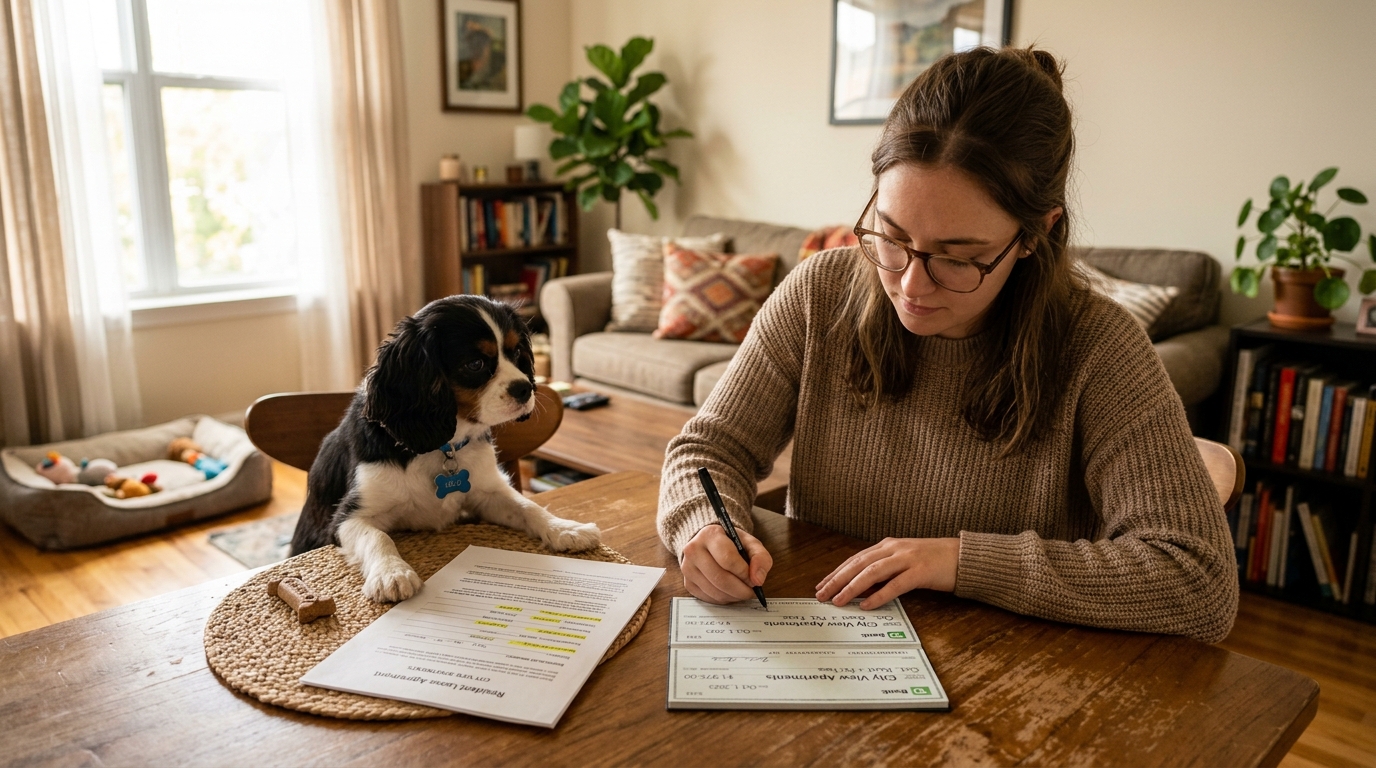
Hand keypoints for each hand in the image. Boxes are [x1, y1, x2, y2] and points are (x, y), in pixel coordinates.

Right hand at [680, 524, 772, 603]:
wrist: (709, 544)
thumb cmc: (731, 544)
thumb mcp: (749, 543)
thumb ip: (760, 557)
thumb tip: (758, 580)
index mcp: (710, 535)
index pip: (728, 559)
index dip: (744, 573)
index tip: (754, 579)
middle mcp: (693, 550)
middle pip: (720, 578)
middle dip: (741, 590)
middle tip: (751, 592)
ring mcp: (688, 568)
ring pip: (715, 591)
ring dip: (734, 597)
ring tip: (742, 591)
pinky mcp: (687, 583)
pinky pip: (709, 598)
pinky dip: (724, 599)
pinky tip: (730, 592)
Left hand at [815, 537, 959, 609]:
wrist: (963, 556)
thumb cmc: (933, 561)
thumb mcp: (904, 562)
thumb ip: (884, 572)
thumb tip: (861, 590)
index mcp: (888, 545)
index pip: (855, 559)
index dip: (837, 572)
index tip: (821, 584)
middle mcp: (894, 549)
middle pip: (858, 564)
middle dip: (837, 579)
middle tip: (821, 594)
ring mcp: (908, 559)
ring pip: (872, 572)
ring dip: (852, 587)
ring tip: (838, 600)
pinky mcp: (921, 572)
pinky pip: (896, 584)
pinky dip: (879, 595)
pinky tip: (867, 605)